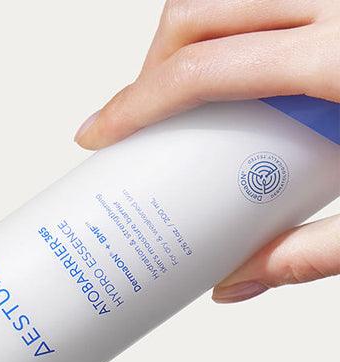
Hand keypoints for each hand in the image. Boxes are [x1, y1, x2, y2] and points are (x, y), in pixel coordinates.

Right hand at [75, 0, 339, 302]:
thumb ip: (317, 251)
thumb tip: (239, 280)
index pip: (200, 72)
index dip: (134, 105)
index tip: (99, 135)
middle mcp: (338, 6)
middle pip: (198, 17)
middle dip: (150, 69)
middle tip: (141, 122)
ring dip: (189, 42)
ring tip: (185, 96)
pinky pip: (267, 0)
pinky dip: (235, 29)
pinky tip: (248, 74)